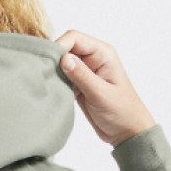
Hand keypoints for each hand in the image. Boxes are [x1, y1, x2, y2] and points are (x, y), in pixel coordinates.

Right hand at [55, 29, 155, 146]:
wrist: (127, 132)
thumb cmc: (122, 112)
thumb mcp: (101, 94)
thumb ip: (82, 76)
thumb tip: (63, 58)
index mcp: (102, 54)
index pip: (75, 38)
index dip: (59, 46)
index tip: (49, 61)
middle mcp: (93, 59)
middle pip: (66, 47)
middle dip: (53, 57)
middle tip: (43, 73)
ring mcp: (85, 72)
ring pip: (62, 62)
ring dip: (53, 70)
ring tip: (45, 82)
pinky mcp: (78, 84)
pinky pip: (62, 76)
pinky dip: (55, 81)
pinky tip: (51, 89)